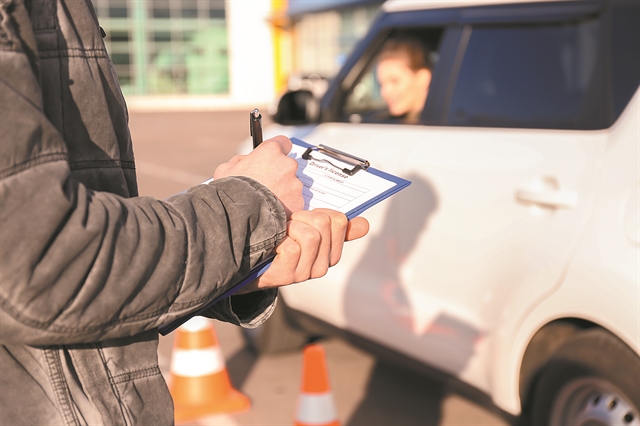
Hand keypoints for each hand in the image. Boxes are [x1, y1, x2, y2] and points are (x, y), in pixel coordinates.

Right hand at [214, 135, 302, 216]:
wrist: (240, 216)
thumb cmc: (231, 191)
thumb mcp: (226, 169)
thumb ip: (239, 161)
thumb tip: (245, 161)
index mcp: (271, 151)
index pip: (283, 142)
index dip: (278, 150)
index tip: (273, 158)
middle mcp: (287, 164)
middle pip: (287, 166)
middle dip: (279, 174)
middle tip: (266, 185)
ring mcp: (295, 184)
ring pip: (292, 185)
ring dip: (283, 191)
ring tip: (266, 201)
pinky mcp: (298, 201)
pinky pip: (294, 202)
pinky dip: (286, 206)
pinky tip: (272, 211)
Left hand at [237, 209, 369, 292]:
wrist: (245, 259)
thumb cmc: (276, 241)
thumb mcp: (306, 229)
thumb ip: (335, 227)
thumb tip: (363, 224)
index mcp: (330, 253)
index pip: (340, 221)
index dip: (319, 212)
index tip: (304, 217)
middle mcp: (321, 266)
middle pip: (325, 224)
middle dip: (303, 216)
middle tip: (288, 224)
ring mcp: (305, 273)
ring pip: (311, 235)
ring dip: (291, 227)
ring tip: (280, 233)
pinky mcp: (288, 275)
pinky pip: (293, 247)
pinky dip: (279, 239)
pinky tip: (272, 245)